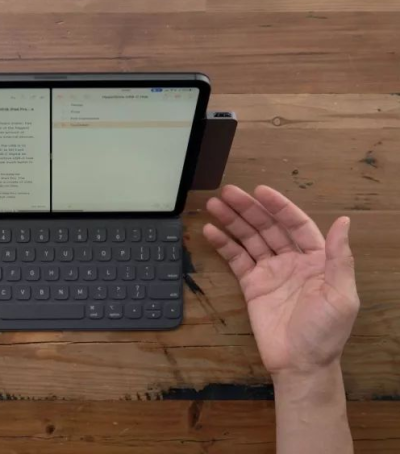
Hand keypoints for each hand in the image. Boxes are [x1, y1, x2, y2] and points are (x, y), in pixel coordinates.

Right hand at [203, 185, 358, 376]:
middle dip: (248, 209)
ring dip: (232, 221)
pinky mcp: (252, 285)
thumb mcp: (341, 295)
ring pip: (249, 239)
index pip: (295, 224)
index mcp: (316, 259)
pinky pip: (236, 259)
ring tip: (214, 205)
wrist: (300, 364)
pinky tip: (211, 231)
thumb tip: (344, 221)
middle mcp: (292, 260)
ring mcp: (270, 271)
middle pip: (268, 227)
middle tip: (228, 192)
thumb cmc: (325, 332)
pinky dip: (224, 244)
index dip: (278, 207)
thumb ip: (340, 258)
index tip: (260, 191)